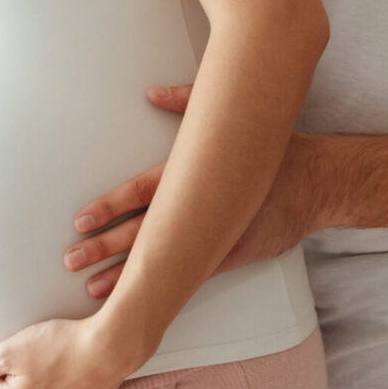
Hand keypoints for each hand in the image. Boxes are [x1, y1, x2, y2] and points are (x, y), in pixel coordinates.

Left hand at [63, 83, 327, 297]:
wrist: (316, 180)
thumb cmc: (270, 148)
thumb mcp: (228, 119)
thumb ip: (186, 102)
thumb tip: (152, 91)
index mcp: (192, 174)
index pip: (141, 193)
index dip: (109, 207)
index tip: (80, 221)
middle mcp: (199, 207)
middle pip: (141, 230)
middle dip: (103, 246)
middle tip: (71, 258)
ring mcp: (215, 235)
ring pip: (162, 258)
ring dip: (125, 274)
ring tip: (90, 286)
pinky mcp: (232, 254)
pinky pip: (192, 275)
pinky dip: (165, 286)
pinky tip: (141, 298)